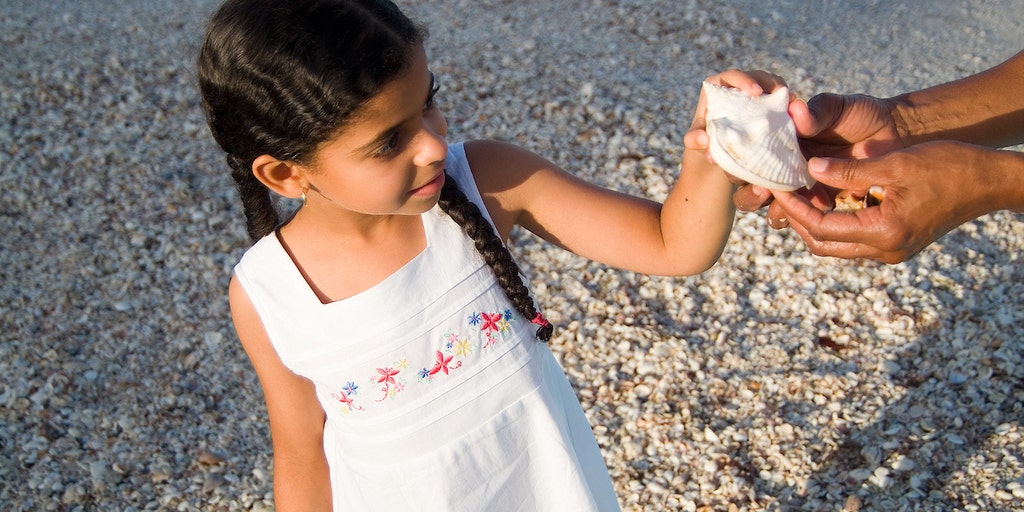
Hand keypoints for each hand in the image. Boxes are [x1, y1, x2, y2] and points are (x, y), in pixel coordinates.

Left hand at [685, 69, 799, 212]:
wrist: (717, 155)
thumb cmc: (703, 142)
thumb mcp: (695, 141)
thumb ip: (694, 139)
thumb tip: (703, 139)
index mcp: (718, 87)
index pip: (731, 76)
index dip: (745, 80)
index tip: (756, 92)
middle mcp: (740, 87)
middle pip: (760, 78)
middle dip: (772, 84)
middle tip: (782, 97)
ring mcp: (757, 96)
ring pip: (775, 88)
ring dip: (784, 97)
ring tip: (792, 109)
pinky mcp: (770, 107)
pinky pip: (783, 104)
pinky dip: (789, 110)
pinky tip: (795, 122)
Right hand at [734, 92, 906, 226]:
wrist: (895, 135)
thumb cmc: (861, 115)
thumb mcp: (838, 106)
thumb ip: (817, 110)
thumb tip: (796, 113)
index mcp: (776, 145)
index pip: (743, 158)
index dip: (735, 164)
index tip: (744, 165)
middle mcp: (781, 171)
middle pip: (749, 190)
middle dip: (750, 193)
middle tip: (764, 189)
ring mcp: (801, 192)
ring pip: (773, 211)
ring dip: (775, 210)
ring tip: (786, 205)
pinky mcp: (822, 207)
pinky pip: (805, 222)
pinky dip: (806, 220)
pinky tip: (820, 208)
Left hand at [772, 141, 1002, 263]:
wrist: (991, 181)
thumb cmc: (950, 166)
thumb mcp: (896, 164)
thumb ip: (850, 170)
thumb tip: (811, 168)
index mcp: (884, 233)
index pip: (822, 228)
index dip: (794, 208)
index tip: (777, 188)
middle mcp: (886, 250)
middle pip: (823, 244)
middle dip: (798, 219)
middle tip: (780, 191)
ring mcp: (891, 250)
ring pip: (837, 244)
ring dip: (814, 222)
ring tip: (797, 192)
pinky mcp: (896, 243)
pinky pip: (854, 238)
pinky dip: (834, 221)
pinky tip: (824, 196)